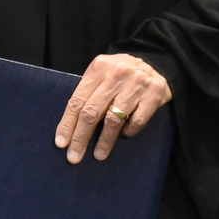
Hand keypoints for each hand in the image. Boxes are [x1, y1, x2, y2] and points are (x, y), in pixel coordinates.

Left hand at [54, 53, 171, 164]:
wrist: (156, 61)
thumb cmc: (121, 73)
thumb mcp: (103, 73)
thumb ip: (89, 91)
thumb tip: (71, 126)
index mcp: (99, 67)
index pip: (77, 100)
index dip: (67, 124)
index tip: (61, 143)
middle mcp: (116, 74)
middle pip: (92, 112)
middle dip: (81, 137)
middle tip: (74, 157)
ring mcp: (136, 83)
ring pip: (113, 119)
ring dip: (104, 140)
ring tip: (98, 155)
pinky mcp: (154, 93)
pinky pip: (137, 121)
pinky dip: (128, 131)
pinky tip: (124, 135)